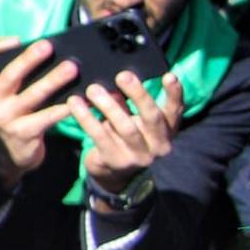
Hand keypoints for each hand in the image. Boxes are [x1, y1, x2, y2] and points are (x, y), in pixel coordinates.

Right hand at [0, 36, 80, 187]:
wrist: (11, 158)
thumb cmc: (17, 121)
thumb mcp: (9, 101)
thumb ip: (20, 83)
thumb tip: (51, 58)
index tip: (17, 39)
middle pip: (10, 75)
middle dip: (29, 58)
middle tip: (49, 46)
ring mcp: (5, 119)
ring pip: (32, 95)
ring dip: (53, 80)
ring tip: (72, 69)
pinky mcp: (22, 133)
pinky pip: (46, 117)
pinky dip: (64, 108)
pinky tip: (79, 101)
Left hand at [74, 71, 182, 193]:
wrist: (111, 173)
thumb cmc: (122, 136)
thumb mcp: (130, 118)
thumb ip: (127, 102)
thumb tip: (117, 79)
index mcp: (167, 131)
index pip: (175, 111)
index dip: (175, 94)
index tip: (170, 76)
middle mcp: (159, 145)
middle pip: (152, 117)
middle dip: (138, 94)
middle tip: (122, 75)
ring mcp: (140, 157)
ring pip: (125, 127)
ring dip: (108, 105)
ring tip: (93, 89)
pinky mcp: (117, 162)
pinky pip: (100, 136)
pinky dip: (87, 118)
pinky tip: (75, 104)